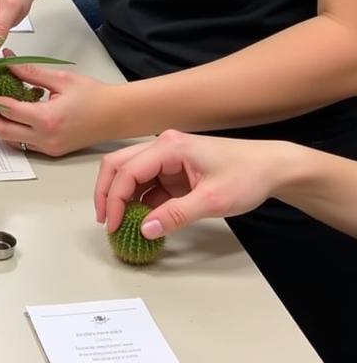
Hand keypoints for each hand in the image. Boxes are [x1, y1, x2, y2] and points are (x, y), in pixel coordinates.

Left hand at [0, 51, 117, 156]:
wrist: (118, 115)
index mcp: (47, 119)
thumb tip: (6, 61)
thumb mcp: (60, 78)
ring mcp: (49, 147)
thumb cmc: (94, 95)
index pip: (7, 109)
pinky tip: (11, 114)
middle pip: (3, 130)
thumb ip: (30, 72)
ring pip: (11, 140)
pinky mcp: (52, 151)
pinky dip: (12, 130)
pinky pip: (24, 143)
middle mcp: (46, 138)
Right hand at [94, 129, 289, 239]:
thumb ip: (176, 215)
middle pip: (119, 165)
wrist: (272, 168)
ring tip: (117, 223)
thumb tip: (144, 230)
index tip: (111, 224)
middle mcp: (162, 147)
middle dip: (107, 192)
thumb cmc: (246, 177)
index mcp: (168, 147)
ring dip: (121, 196)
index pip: (127, 170)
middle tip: (104, 221)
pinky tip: (138, 218)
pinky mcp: (174, 170)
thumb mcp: (213, 201)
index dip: (114, 198)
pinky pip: (148, 183)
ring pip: (130, 173)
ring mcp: (167, 158)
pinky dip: (139, 200)